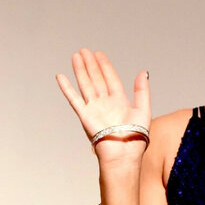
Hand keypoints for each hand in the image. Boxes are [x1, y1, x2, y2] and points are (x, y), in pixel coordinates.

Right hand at [56, 47, 150, 166]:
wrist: (123, 153)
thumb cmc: (136, 137)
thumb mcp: (144, 110)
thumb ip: (142, 91)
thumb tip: (143, 72)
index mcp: (120, 102)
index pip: (111, 79)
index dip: (105, 66)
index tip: (99, 54)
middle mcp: (106, 104)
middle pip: (96, 79)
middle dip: (90, 64)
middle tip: (84, 50)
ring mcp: (94, 109)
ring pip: (86, 85)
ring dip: (80, 71)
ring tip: (75, 56)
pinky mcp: (85, 116)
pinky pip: (74, 99)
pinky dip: (67, 88)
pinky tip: (61, 77)